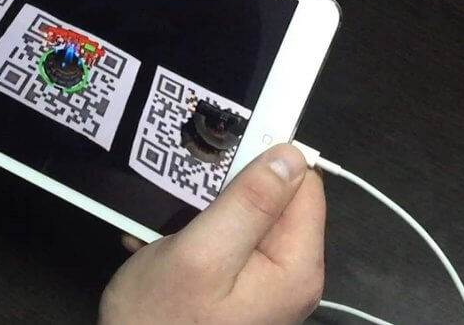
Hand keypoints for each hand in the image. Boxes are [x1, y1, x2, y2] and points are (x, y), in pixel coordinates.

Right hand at [99, 144, 324, 324]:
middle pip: (274, 198)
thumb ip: (248, 204)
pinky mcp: (237, 287)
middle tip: (183, 192)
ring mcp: (263, 283)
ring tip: (164, 217)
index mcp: (294, 266)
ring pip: (243, 215)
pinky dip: (192, 231)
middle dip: (227, 186)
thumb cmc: (160, 319)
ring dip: (202, 208)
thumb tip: (291, 155)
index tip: (220, 155)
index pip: (303, 183)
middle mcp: (289, 275)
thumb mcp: (200, 254)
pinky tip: (160, 238)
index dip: (263, 159)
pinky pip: (224, 239)